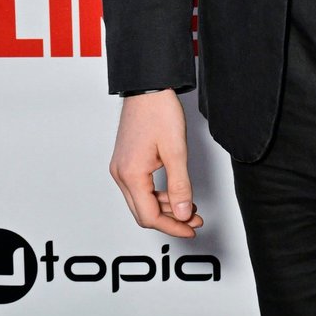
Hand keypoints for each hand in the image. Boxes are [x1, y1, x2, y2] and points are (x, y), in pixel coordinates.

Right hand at [109, 89, 202, 237]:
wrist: (148, 86)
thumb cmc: (159, 111)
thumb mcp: (176, 150)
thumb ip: (180, 186)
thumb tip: (183, 214)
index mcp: (131, 174)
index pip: (149, 216)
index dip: (172, 227)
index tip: (190, 228)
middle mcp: (121, 174)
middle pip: (144, 212)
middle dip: (170, 220)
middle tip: (194, 219)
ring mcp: (121, 167)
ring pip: (142, 201)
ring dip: (166, 207)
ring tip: (189, 205)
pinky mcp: (126, 161)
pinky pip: (140, 188)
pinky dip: (158, 194)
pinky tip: (175, 192)